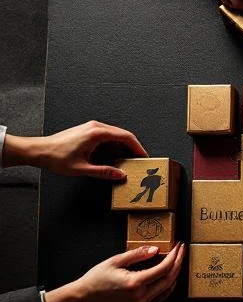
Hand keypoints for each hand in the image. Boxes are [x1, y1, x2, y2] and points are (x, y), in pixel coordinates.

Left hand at [2, 121, 146, 178]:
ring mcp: (91, 127)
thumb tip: (120, 175)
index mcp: (97, 133)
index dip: (138, 147)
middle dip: (132, 148)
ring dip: (122, 147)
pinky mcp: (87, 131)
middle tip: (138, 160)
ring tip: (127, 160)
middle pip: (122, 134)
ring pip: (115, 135)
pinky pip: (106, 136)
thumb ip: (104, 172)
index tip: (144, 157)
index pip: (126, 136)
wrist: (39, 150)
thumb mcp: (82, 168)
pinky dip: (113, 145)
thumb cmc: (56, 157)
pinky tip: (113, 156)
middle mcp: (95, 127)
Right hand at [44, 243, 185, 301]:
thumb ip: (138, 254)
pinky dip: (168, 286)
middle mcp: (141, 295)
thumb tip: (156, 250)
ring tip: (178, 259)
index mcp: (135, 283)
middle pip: (169, 279)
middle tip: (181, 250)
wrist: (86, 295)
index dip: (174, 257)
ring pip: (166, 288)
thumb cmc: (98, 277)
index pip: (163, 269)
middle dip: (178, 263)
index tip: (178, 246)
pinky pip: (160, 296)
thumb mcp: (116, 260)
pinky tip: (170, 277)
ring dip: (175, 273)